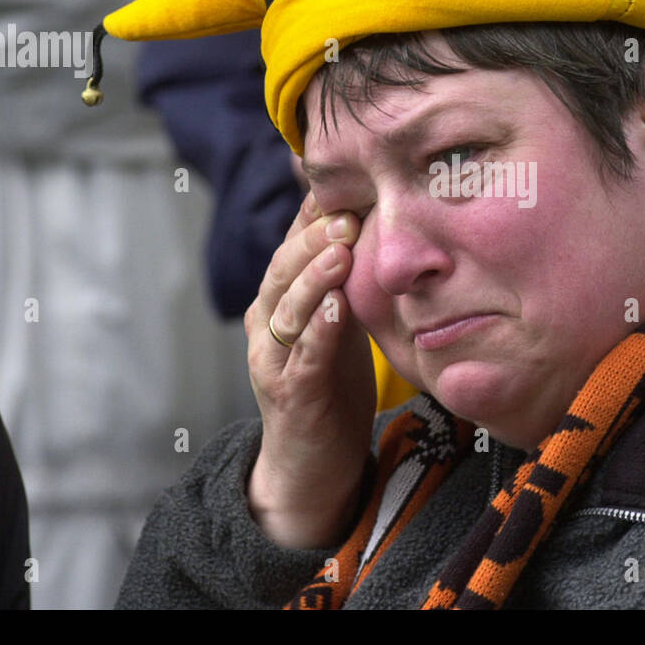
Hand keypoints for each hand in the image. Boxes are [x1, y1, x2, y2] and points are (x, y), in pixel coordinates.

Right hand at [243, 190, 374, 547]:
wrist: (313, 462)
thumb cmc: (333, 384)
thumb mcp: (342, 320)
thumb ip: (349, 276)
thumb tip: (376, 219)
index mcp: (280, 297)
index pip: (294, 242)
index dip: (316, 212)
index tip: (347, 181)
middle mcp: (268, 321)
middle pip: (284, 267)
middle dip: (314, 237)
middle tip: (348, 212)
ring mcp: (274, 358)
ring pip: (287, 307)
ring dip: (314, 276)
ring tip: (341, 249)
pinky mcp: (290, 394)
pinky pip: (304, 357)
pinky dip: (319, 331)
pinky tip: (337, 308)